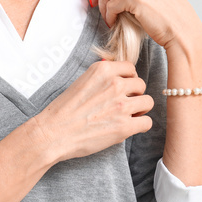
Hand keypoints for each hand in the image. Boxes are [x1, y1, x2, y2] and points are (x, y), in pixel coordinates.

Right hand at [33, 59, 153, 162]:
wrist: (53, 133)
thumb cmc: (64, 110)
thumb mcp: (82, 81)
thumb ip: (103, 78)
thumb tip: (119, 77)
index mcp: (103, 70)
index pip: (130, 68)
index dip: (128, 79)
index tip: (123, 88)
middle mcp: (115, 84)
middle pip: (141, 85)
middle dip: (135, 95)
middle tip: (124, 104)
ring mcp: (121, 106)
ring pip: (148, 102)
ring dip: (140, 109)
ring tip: (128, 116)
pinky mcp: (124, 127)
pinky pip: (147, 122)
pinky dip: (141, 125)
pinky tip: (130, 127)